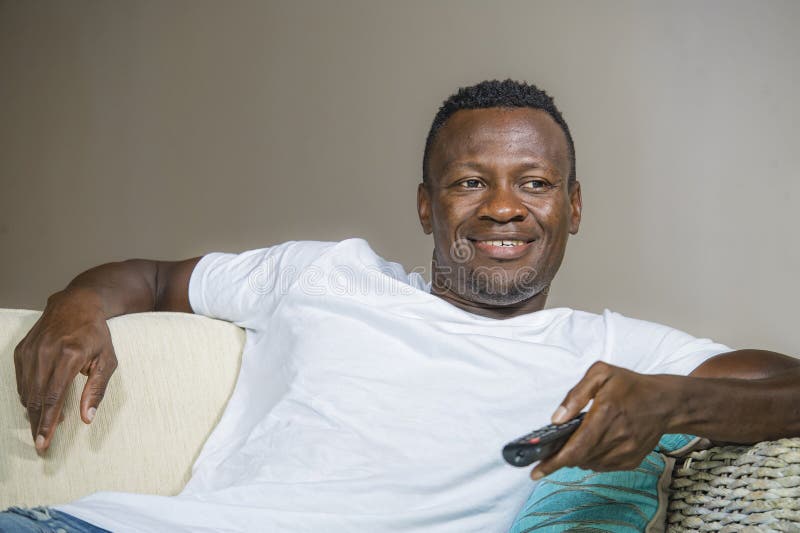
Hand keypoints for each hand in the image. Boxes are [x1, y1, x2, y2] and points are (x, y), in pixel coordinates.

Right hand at [13, 287, 117, 454]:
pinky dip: (28, 395)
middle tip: (40, 444)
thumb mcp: (107, 360)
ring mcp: (31, 350)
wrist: (75, 305)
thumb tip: (88, 418)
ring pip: (26, 391)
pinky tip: (38, 403)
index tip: (43, 442)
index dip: (48, 423)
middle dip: (38, 424)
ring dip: (33, 412)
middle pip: (37, 398)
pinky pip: (20, 381)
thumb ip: (97, 389)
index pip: (54, 397)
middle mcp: (46, 353)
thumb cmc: (96, 334)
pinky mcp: (21, 350)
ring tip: (43, 425)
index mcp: (69, 355)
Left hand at [530, 361, 678, 479]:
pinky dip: (592, 459)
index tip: (535, 471)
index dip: (553, 462)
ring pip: (590, 463)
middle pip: (579, 458)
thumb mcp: (601, 374)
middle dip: (560, 458)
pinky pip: (603, 466)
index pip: (575, 447)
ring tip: (573, 442)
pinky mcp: (631, 460)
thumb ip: (575, 395)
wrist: (666, 402)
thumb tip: (557, 419)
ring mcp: (625, 452)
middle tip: (549, 451)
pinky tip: (592, 444)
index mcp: (606, 414)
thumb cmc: (631, 385)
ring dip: (576, 457)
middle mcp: (616, 437)